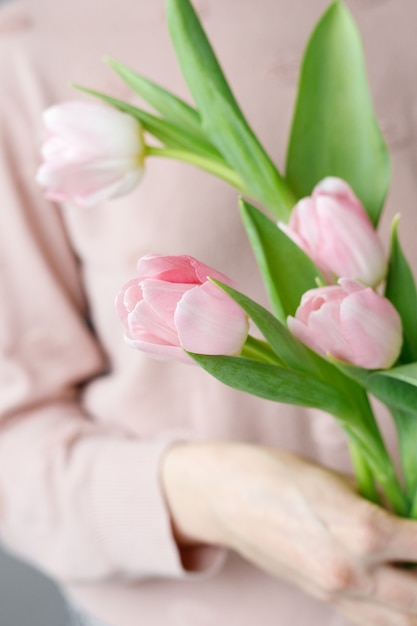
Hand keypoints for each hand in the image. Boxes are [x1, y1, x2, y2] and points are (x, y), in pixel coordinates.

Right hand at [162, 442, 416, 624]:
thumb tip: (411, 511)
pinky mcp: (323, 601)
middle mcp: (353, 572)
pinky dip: (395, 611)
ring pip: (404, 621)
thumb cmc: (279, 473)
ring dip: (415, 597)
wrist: (226, 497)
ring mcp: (336, 594)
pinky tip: (394, 584)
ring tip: (408, 564)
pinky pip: (375, 622)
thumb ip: (383, 502)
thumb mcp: (339, 477)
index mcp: (362, 530)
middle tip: (415, 545)